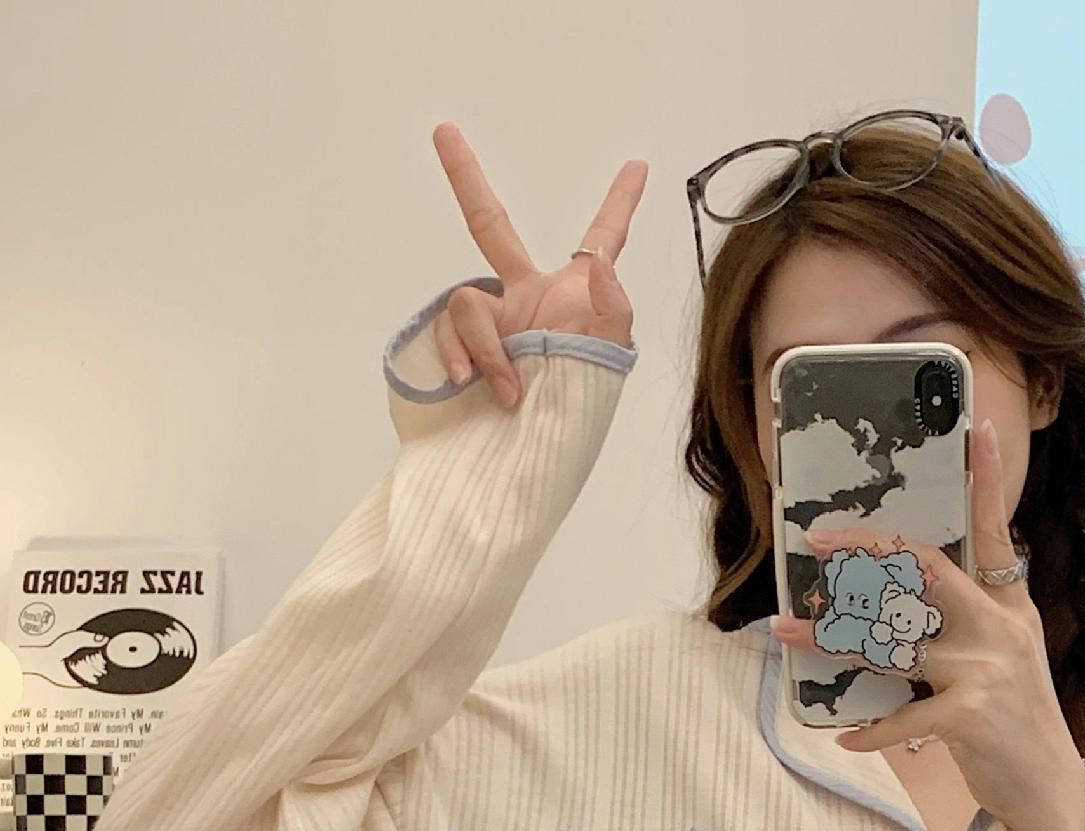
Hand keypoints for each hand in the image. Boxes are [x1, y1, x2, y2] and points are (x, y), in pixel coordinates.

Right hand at [429, 123, 646, 407]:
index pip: (601, 236)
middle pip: (488, 224)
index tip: (640, 166)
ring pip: (466, 303)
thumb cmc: (583, 399)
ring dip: (483, 345)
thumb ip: (614, 302)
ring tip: (505, 389)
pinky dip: (461, 358)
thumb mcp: (611, 350)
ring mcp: (492, 320)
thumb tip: (602, 263)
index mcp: (573, 289)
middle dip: (464, 177)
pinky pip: (449, 337)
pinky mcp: (464, 348)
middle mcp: (525, 294)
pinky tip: (471, 384)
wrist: (540, 447)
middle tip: (444, 130)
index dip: (619, 202)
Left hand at [769, 417, 1084, 830]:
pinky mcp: (971, 716)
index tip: (978, 430)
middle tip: (819, 540)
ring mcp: (987, 670)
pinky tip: (848, 740)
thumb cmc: (1014, 724)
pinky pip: (903, 718)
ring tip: (787, 629)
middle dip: (868, 552)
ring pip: (893, 641)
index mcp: (1010, 609)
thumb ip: (965, 626)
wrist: (1049, 790)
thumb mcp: (1003, 661)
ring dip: (833, 637)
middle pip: (927, 571)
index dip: (988, 481)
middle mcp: (1000, 629)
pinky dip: (872, 732)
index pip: (995, 533)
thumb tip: (899, 605)